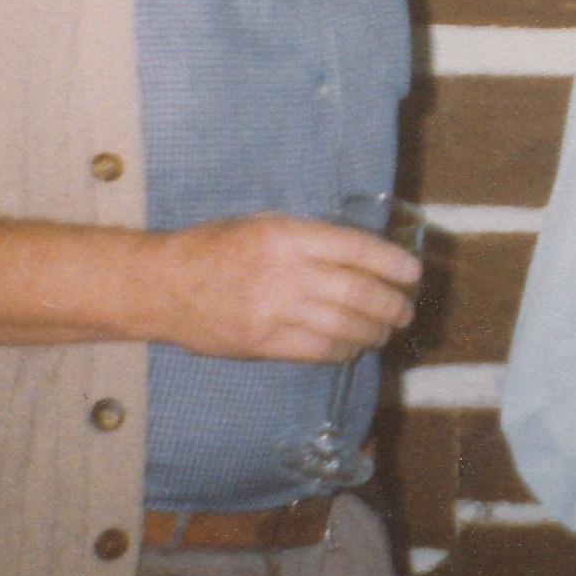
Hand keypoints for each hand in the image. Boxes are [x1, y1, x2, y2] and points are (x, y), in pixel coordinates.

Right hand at [151, 214, 418, 361]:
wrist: (163, 285)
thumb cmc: (214, 248)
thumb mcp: (264, 224)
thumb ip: (309, 238)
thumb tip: (359, 255)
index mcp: (288, 236)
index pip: (356, 249)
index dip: (391, 262)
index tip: (412, 272)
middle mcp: (285, 273)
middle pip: (357, 292)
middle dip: (390, 304)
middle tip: (405, 310)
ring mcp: (274, 311)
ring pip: (343, 326)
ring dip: (373, 332)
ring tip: (385, 331)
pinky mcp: (262, 343)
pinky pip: (317, 351)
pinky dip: (344, 351)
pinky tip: (354, 348)